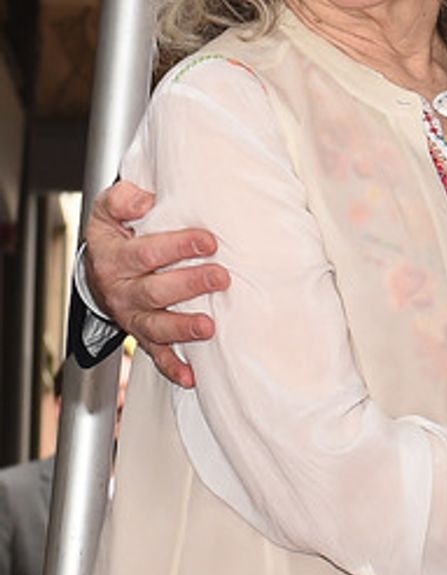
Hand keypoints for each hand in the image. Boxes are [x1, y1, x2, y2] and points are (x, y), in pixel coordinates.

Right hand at [85, 181, 229, 389]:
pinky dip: (173, 368)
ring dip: (183, 328)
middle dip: (189, 284)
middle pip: (154, 291)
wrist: (98, 272)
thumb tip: (144, 200)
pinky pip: (156, 355)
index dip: (177, 246)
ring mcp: (133, 316)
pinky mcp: (143, 336)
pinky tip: (191, 376)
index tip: (208, 240)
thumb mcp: (108, 212)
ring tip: (208, 326)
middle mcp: (122, 290)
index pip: (146, 253)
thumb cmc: (114, 239)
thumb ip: (122, 199)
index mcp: (114, 258)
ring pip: (156, 326)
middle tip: (220, 276)